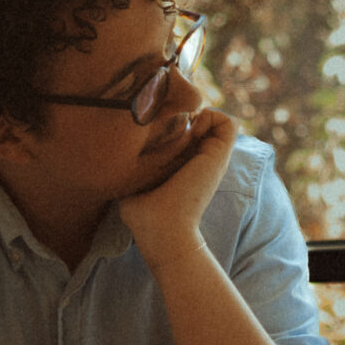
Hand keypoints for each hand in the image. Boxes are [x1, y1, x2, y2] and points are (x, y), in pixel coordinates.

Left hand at [118, 110, 236, 269]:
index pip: (187, 130)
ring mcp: (212, 156)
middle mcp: (200, 158)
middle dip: (186, 112)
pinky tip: (193, 126)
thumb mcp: (134, 183)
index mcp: (183, 164)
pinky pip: (230, 123)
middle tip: (169, 120)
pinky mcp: (219, 155)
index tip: (157, 126)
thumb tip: (114, 155)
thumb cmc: (144, 216)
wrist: (164, 232)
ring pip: (218, 119)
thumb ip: (130, 168)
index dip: (174, 119)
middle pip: (202, 120)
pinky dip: (213, 116)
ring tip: (183, 123)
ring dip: (202, 112)